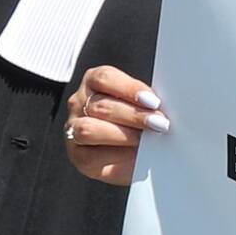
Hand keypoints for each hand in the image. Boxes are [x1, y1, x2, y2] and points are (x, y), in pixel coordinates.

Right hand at [64, 61, 165, 186]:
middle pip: (102, 105)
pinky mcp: (78, 155)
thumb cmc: (137, 124)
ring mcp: (73, 128)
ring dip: (123, 134)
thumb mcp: (141, 107)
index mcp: (94, 82)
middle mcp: (79, 102)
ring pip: (90, 129)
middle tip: (159, 123)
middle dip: (134, 116)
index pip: (105, 78)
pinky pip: (92, 155)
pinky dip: (116, 155)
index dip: (129, 88)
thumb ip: (146, 103)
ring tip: (146, 140)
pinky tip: (135, 154)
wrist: (132, 156)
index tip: (153, 101)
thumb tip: (161, 107)